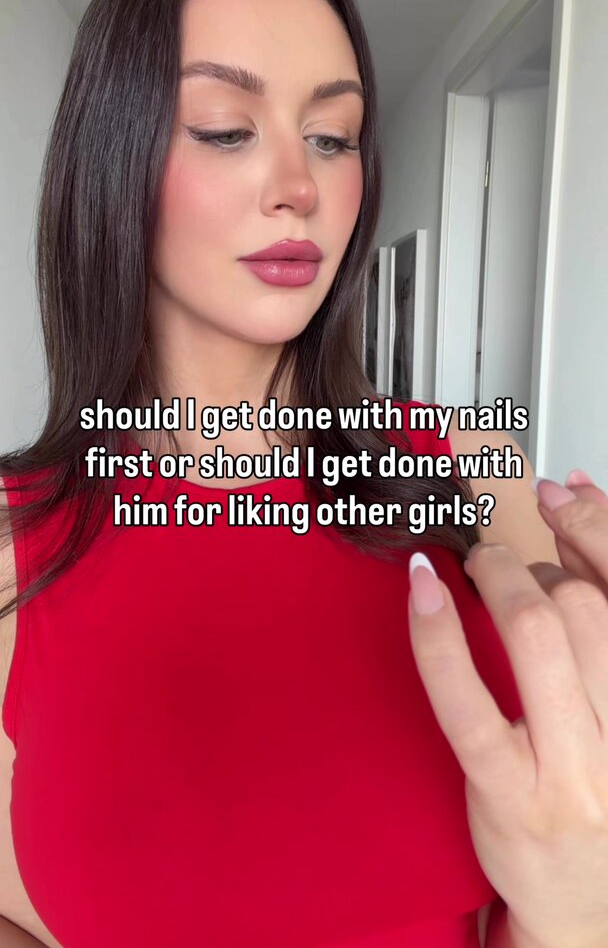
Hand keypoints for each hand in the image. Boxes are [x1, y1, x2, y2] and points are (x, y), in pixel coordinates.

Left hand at [406, 472, 607, 947]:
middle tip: (501, 564)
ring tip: (477, 572)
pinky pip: (468, 700)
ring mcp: (573, 770)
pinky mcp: (511, 793)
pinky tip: (421, 590)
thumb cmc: (599, 795)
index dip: (596, 527)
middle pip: (588, 606)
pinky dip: (437, 634)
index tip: (560, 497)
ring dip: (498, 579)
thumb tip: (572, 499)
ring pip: (540, 633)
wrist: (587, 908)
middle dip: (534, 564)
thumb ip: (598, 618)